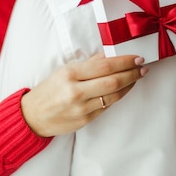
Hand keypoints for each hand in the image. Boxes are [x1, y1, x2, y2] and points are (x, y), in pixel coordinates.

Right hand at [20, 54, 146, 136]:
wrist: (33, 116)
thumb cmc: (49, 90)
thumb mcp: (64, 71)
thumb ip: (88, 64)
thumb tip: (109, 55)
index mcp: (70, 73)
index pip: (105, 65)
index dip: (125, 62)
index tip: (137, 58)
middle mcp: (76, 91)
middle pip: (113, 81)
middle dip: (132, 73)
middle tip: (142, 68)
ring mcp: (82, 108)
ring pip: (114, 96)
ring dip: (129, 85)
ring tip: (136, 77)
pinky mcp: (85, 120)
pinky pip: (107, 107)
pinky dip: (117, 96)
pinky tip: (123, 90)